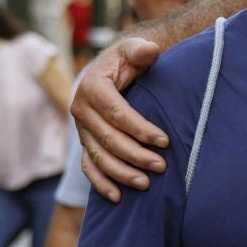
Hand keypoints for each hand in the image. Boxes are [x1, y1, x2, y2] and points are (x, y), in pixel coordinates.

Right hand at [72, 38, 165, 201]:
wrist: (112, 69)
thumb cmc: (128, 60)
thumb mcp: (133, 49)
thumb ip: (141, 50)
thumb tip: (150, 51)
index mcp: (92, 87)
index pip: (116, 113)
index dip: (140, 129)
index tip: (165, 141)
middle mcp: (81, 110)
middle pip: (108, 139)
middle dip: (135, 155)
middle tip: (162, 166)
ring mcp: (81, 130)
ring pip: (98, 156)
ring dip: (121, 173)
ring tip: (146, 184)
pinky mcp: (85, 143)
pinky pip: (89, 167)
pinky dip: (100, 183)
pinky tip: (117, 197)